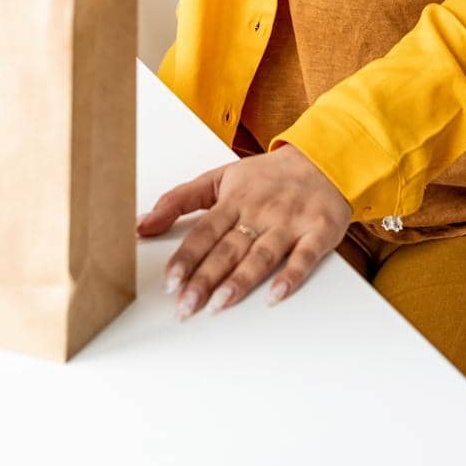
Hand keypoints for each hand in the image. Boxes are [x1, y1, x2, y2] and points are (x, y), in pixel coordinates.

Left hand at [138, 143, 352, 318]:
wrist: (323, 159)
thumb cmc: (267, 176)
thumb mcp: (220, 177)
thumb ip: (180, 199)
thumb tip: (142, 224)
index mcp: (235, 198)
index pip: (204, 232)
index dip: (186, 257)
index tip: (170, 281)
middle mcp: (260, 211)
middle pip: (229, 248)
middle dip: (206, 278)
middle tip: (186, 305)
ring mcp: (290, 222)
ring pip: (262, 254)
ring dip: (241, 280)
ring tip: (220, 304)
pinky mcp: (318, 231)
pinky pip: (304, 256)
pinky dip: (291, 276)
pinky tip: (276, 295)